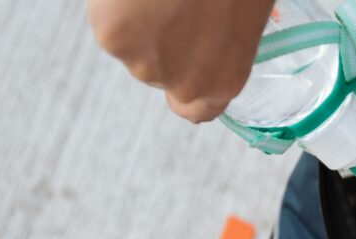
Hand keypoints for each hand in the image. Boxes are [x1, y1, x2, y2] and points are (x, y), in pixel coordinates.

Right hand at [88, 0, 273, 122]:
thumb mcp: (246, 14)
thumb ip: (224, 40)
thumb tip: (212, 33)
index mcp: (224, 80)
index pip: (196, 110)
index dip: (186, 85)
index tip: (181, 64)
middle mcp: (187, 84)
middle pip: (159, 73)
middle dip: (162, 42)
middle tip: (175, 4)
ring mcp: (146, 65)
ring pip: (131, 47)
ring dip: (139, 22)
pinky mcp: (114, 38)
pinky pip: (109, 20)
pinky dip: (117, 4)